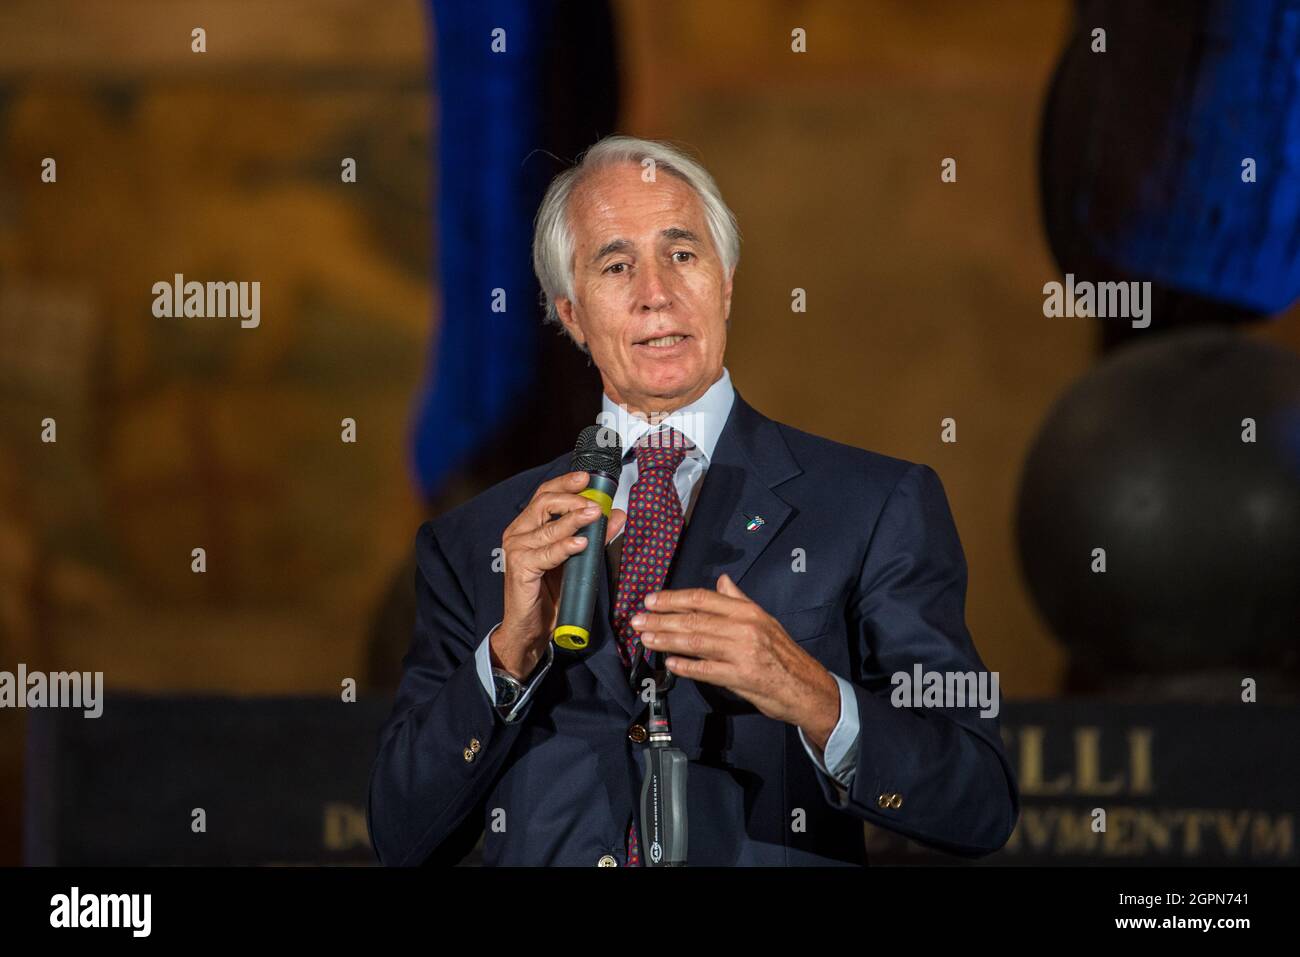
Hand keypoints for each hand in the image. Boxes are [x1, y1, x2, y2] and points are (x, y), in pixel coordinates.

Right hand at [495, 470, 626, 679]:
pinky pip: (546, 553)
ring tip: (595, 515)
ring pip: (548, 526)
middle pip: (544, 502)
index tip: (588, 477)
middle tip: (596, 503)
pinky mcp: (519, 569)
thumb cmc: (548, 593)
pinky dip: (565, 546)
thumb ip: (594, 537)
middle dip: (573, 499)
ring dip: (574, 519)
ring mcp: (516, 550)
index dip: (566, 483)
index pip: (545, 494)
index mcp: (527, 526)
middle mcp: (517, 533)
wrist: (529, 629)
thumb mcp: (575, 561)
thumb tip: (618, 516)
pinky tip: (581, 543)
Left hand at [632, 574, 840, 749]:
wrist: (805, 686)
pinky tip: (669, 664)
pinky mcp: (741, 677)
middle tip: (637, 621)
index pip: (703, 598)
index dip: (673, 599)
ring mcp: (742, 652)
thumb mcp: (763, 620)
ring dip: (666, 640)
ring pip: (695, 643)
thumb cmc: (781, 653)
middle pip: (694, 620)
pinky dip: (686, 666)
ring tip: (645, 639)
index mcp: (747, 611)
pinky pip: (706, 670)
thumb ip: (738, 600)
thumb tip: (721, 581)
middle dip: (661, 620)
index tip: (651, 601)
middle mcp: (744, 627)